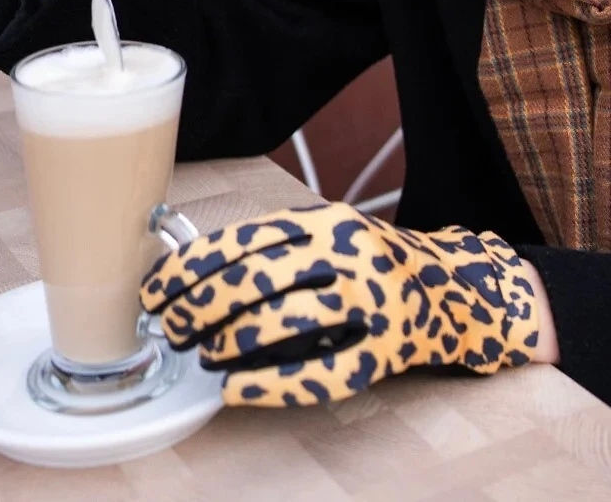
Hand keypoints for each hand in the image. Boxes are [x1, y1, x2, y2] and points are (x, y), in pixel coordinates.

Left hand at [141, 201, 540, 406]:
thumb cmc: (368, 265)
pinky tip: (238, 390)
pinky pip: (324, 371)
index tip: (155, 292)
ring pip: (289, 319)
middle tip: (170, 330)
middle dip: (202, 306)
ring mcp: (371, 299)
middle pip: (260, 278)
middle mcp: (349, 251)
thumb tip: (188, 275)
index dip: (192, 268)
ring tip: (204, 355)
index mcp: (326, 220)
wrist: (454, 288)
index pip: (245, 239)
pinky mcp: (388, 348)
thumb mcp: (326, 238)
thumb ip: (274, 249)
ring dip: (232, 340)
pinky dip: (273, 383)